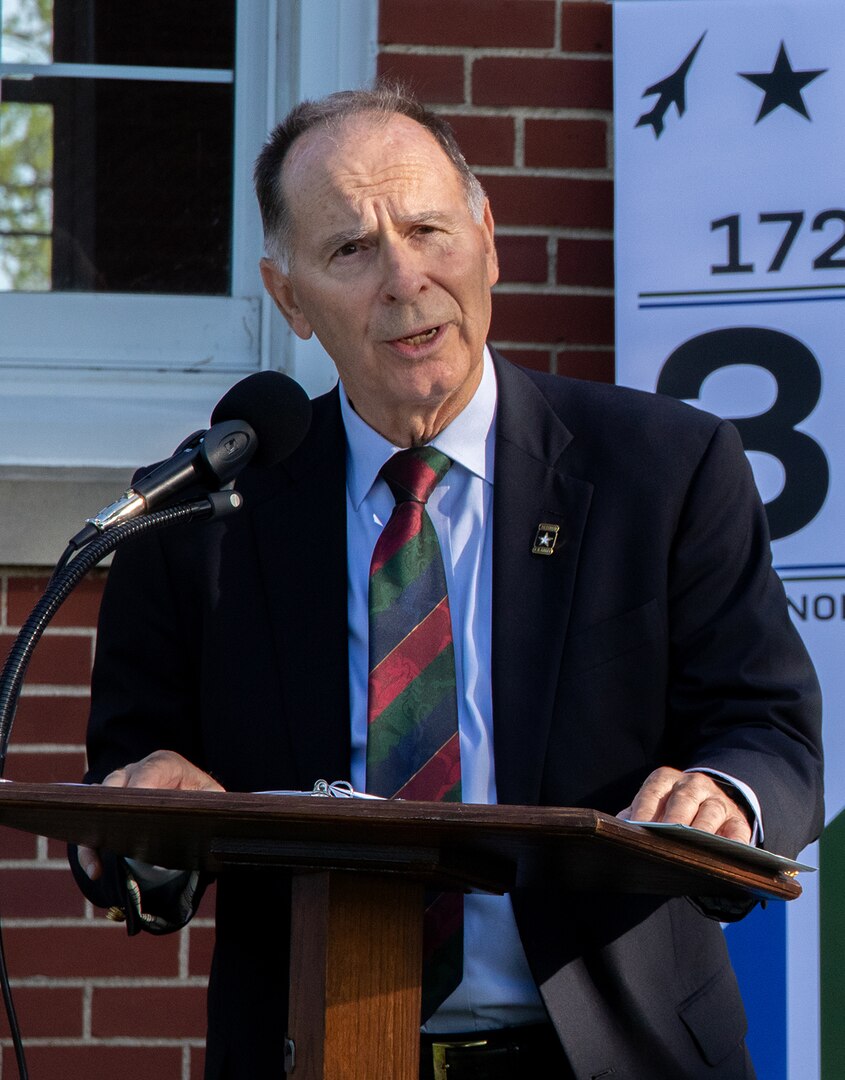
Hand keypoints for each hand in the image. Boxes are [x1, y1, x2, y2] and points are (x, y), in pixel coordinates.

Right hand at [79, 750, 223, 879]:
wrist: (187, 802)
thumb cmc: (201, 799)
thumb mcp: (213, 798)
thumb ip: (214, 803)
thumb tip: (215, 816)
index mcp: (164, 763)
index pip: (150, 769)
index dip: (142, 786)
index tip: (137, 805)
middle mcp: (135, 771)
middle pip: (115, 786)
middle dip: (112, 810)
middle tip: (113, 835)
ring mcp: (116, 790)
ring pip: (96, 808)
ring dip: (94, 836)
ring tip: (99, 865)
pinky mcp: (105, 812)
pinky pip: (91, 829)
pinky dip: (90, 849)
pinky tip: (96, 870)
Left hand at [617, 766, 752, 843]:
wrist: (707, 805)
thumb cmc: (668, 811)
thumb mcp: (650, 807)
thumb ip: (634, 816)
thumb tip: (618, 830)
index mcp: (666, 779)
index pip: (653, 792)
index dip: (644, 810)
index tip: (637, 829)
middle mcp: (694, 784)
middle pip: (684, 799)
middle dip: (674, 819)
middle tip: (664, 839)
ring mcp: (718, 801)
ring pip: (711, 812)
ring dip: (701, 831)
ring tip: (691, 851)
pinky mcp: (738, 821)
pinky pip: (738, 832)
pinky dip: (733, 844)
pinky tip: (724, 857)